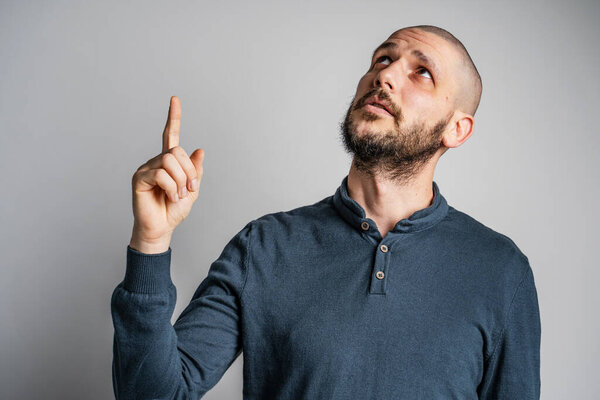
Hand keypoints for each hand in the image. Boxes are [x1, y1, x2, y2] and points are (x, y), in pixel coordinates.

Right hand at [129, 96, 204, 252]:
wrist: (162, 228)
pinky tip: (169, 196)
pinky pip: (160, 174)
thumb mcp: (192, 189)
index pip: (170, 135)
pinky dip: (171, 187)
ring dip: (180, 181)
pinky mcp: (139, 178)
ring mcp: (146, 169)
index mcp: (169, 162)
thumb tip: (200, 149)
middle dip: (189, 172)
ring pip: (170, 161)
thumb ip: (195, 170)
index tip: (175, 99)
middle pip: (177, 152)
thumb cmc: (173, 210)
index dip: (173, 117)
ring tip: (177, 195)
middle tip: (189, 189)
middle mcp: (156, 162)